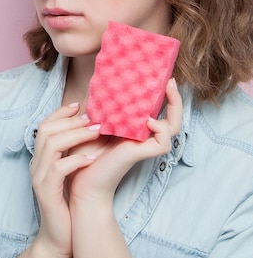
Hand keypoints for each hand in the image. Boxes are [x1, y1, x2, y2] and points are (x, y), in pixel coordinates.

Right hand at [30, 102, 100, 257]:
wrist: (61, 238)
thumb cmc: (70, 203)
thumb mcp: (72, 173)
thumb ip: (75, 152)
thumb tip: (94, 128)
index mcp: (41, 158)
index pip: (45, 125)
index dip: (60, 113)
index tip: (79, 105)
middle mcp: (36, 165)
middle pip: (46, 130)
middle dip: (71, 121)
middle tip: (93, 118)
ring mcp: (39, 178)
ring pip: (51, 145)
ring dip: (75, 135)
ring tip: (96, 132)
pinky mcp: (46, 192)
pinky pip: (58, 169)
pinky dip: (75, 160)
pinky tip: (91, 158)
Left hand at [68, 78, 181, 204]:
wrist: (81, 178)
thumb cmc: (85, 150)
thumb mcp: (93, 121)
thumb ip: (103, 106)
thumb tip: (103, 82)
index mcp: (136, 129)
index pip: (159, 112)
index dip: (166, 97)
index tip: (163, 78)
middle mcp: (144, 137)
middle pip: (173, 120)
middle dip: (176, 100)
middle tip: (171, 81)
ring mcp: (145, 145)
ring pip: (173, 129)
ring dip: (173, 110)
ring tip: (167, 92)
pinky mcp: (141, 154)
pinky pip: (163, 143)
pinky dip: (161, 130)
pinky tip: (149, 122)